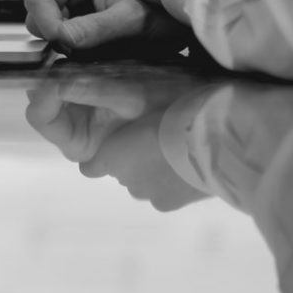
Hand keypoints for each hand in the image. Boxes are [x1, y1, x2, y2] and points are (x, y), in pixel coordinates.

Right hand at [24, 0, 187, 54]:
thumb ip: (93, 29)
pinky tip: (101, 42)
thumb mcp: (130, 19)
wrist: (189, 2)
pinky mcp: (82, 7)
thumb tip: (59, 39)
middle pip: (39, 11)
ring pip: (50, 21)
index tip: (63, 45)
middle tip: (82, 48)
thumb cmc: (165, 6)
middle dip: (55, 32)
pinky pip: (65, 26)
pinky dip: (76, 39)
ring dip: (66, 38)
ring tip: (98, 44)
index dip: (46, 24)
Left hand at [26, 74, 209, 210]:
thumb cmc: (182, 107)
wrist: (230, 141)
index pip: (91, 161)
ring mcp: (151, 196)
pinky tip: (192, 154)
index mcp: (111, 156)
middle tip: (157, 124)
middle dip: (130, 149)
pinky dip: (174, 173)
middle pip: (118, 166)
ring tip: (178, 136)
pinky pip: (166, 187)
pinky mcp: (174, 204)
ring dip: (154, 161)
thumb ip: (96, 92)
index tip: (121, 133)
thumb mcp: (137, 89)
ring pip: (143, 176)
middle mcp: (125, 181)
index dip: (102, 145)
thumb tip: (62, 89)